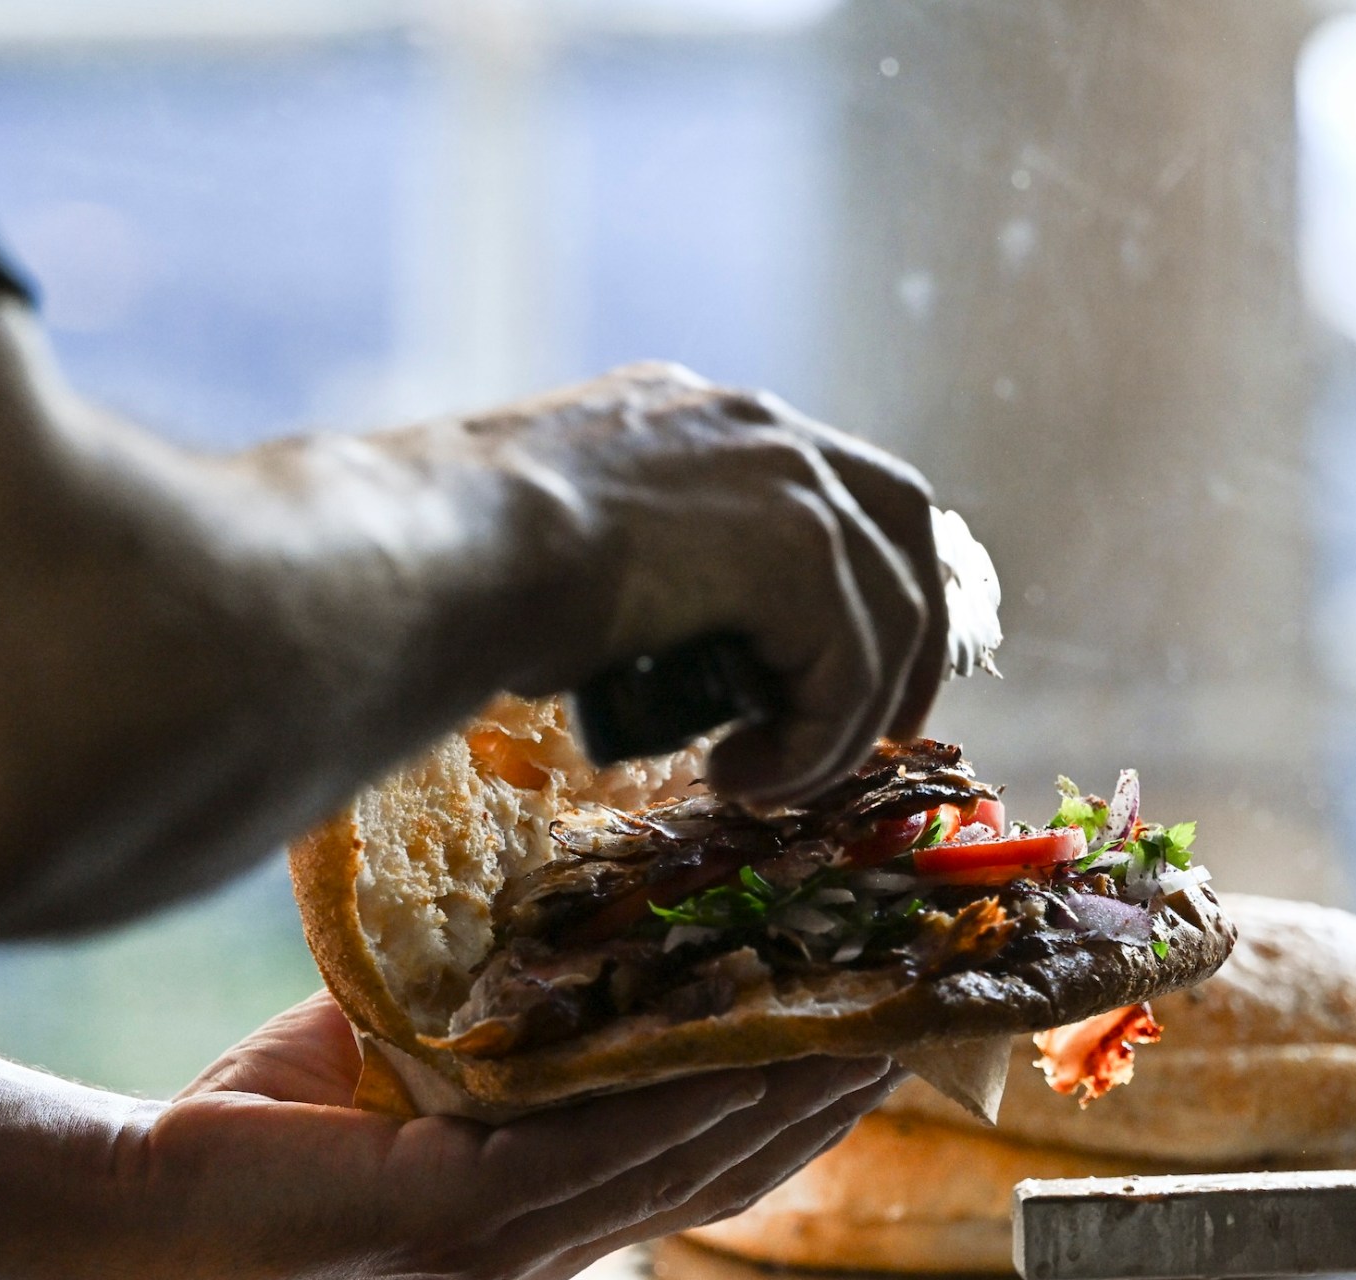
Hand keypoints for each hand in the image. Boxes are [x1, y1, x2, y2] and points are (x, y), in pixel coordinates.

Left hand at [127, 994, 902, 1279]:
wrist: (155, 1186)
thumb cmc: (275, 1112)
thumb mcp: (419, 1035)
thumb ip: (502, 994)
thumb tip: (566, 885)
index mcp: (558, 1190)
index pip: (713, 1146)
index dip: (804, 1089)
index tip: (880, 1014)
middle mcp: (562, 1227)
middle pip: (736, 1162)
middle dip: (831, 1092)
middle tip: (917, 1016)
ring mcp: (525, 1236)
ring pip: (692, 1166)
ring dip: (788, 1099)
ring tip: (864, 1030)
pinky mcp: (471, 1220)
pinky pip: (605, 1158)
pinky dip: (682, 1109)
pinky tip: (743, 1061)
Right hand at [378, 362, 948, 806]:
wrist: (443, 553)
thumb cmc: (459, 566)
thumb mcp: (564, 550)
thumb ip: (639, 576)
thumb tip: (651, 652)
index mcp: (699, 419)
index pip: (831, 482)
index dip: (868, 573)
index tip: (857, 663)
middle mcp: (757, 429)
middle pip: (902, 523)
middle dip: (912, 636)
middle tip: (887, 734)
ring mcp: (788, 477)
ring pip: (886, 614)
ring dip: (839, 721)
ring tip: (763, 784)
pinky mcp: (800, 545)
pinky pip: (850, 669)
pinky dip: (815, 743)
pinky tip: (741, 777)